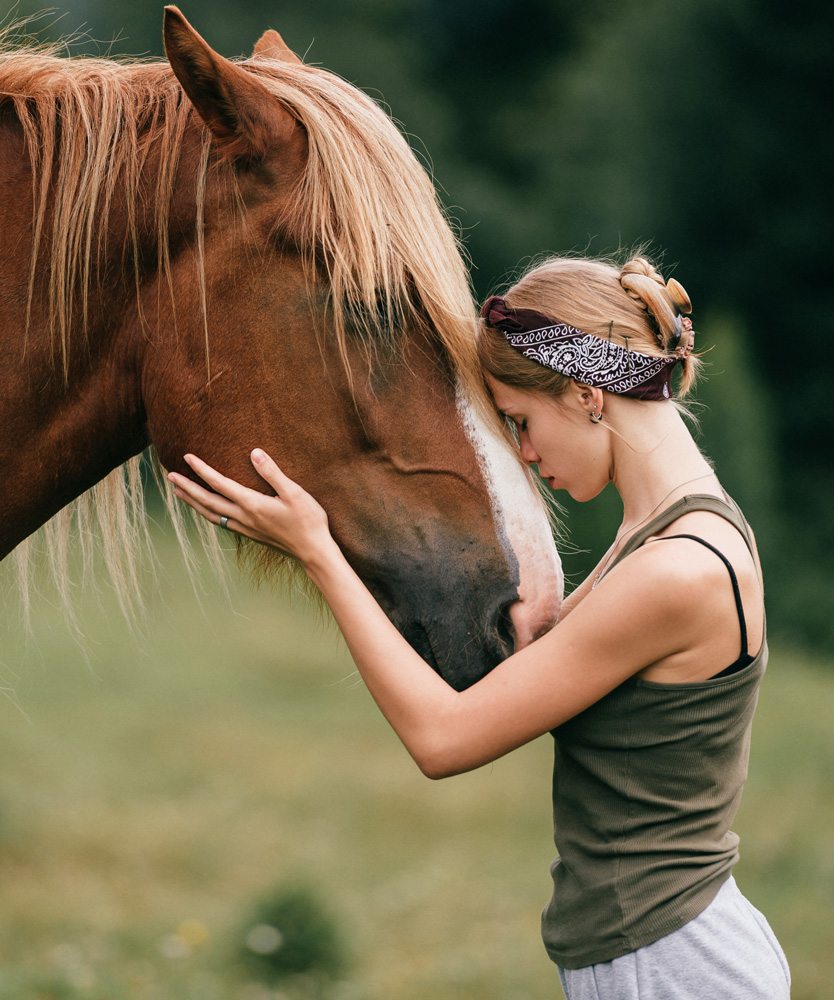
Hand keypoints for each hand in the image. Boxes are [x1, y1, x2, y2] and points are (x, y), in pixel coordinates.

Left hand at [168, 449, 334, 566]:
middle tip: (170, 476)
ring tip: (179, 493)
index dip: (202, 470)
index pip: (219, 484)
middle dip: (187, 488)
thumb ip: (273, 473)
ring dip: (193, 503)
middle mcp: (244, 517)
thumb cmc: (308, 521)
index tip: (187, 457)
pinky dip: (208, 514)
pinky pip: (221, 523)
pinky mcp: (251, 535)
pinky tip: (207, 511)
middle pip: (207, 501)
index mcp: (252, 504)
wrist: (313, 552)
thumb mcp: (295, 493)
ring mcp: (246, 528)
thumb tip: (254, 452)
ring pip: (211, 515)